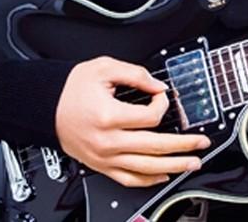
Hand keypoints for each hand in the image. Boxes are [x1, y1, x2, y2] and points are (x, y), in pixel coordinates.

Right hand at [55, 55, 210, 186]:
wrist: (46, 105)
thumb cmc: (71, 88)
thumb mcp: (103, 67)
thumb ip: (135, 73)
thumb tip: (157, 85)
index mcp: (109, 115)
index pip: (150, 117)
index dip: (163, 104)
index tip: (162, 95)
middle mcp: (108, 141)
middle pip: (155, 147)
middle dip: (183, 145)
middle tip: (201, 142)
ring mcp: (105, 157)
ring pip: (145, 168)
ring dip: (173, 166)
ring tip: (192, 163)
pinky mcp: (101, 165)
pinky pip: (128, 179)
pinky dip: (149, 181)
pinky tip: (164, 176)